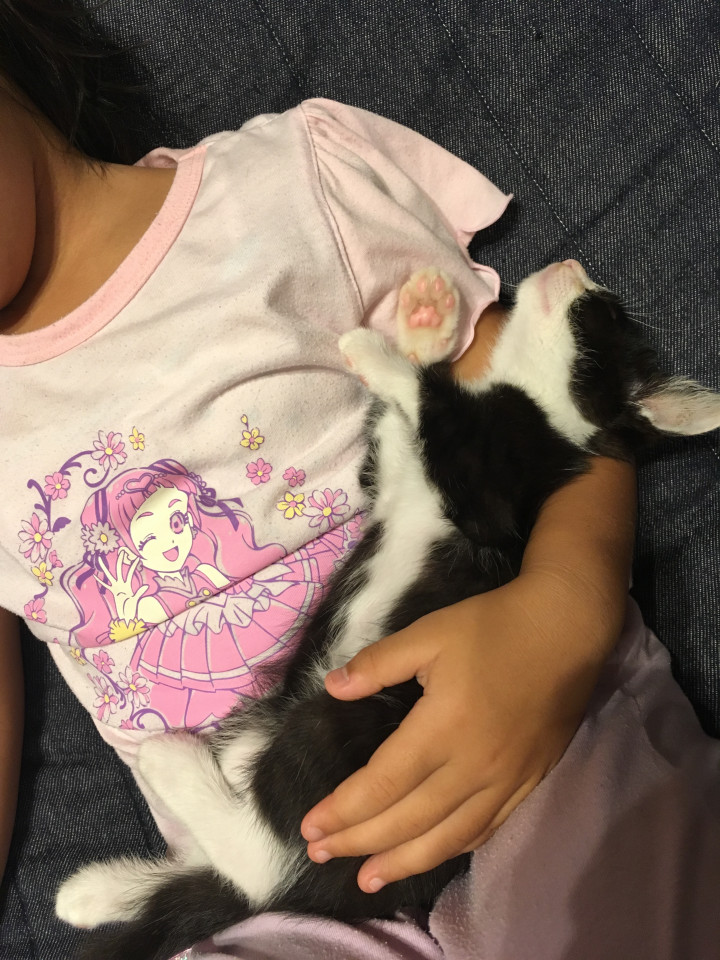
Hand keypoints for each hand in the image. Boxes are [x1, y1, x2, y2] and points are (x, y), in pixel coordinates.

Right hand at [95, 548, 147, 621]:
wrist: (126, 616)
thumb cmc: (131, 608)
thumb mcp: (136, 599)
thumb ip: (139, 592)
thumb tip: (145, 586)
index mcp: (128, 585)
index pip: (130, 572)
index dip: (133, 565)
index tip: (136, 557)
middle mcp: (121, 584)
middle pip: (119, 569)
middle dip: (120, 560)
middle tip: (121, 551)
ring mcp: (116, 587)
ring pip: (110, 575)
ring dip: (105, 568)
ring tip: (100, 560)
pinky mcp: (112, 592)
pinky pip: (106, 586)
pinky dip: (101, 581)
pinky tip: (96, 576)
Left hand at [300, 571, 615, 892]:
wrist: (567, 628)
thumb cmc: (493, 626)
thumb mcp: (429, 632)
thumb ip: (379, 663)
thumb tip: (332, 687)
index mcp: (442, 728)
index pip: (382, 784)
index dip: (343, 810)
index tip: (310, 827)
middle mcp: (473, 766)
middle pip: (407, 820)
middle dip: (359, 842)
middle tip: (320, 854)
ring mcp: (505, 780)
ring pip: (446, 837)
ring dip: (402, 862)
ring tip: (367, 879)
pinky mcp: (528, 782)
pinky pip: (484, 829)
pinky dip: (451, 848)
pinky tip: (430, 855)